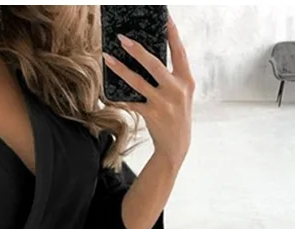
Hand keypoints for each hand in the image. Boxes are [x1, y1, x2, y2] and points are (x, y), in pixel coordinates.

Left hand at [103, 17, 194, 166]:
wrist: (176, 146)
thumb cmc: (176, 116)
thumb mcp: (181, 94)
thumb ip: (172, 77)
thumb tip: (148, 57)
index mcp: (187, 80)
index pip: (179, 51)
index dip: (172, 33)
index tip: (165, 17)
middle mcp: (177, 90)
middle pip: (154, 64)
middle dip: (137, 50)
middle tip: (122, 39)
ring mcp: (164, 103)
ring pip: (138, 81)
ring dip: (120, 69)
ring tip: (108, 58)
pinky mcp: (151, 115)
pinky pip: (131, 101)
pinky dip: (119, 96)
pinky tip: (108, 89)